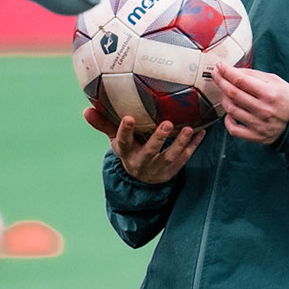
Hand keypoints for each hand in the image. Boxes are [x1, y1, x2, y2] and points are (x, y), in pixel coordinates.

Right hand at [86, 109, 202, 182]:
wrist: (142, 178)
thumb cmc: (129, 150)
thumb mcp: (115, 140)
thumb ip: (103, 124)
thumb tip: (86, 110)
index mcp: (126, 151)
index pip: (123, 141)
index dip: (125, 131)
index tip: (127, 118)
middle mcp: (142, 161)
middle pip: (150, 151)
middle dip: (159, 138)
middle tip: (167, 123)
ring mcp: (159, 166)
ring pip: (170, 156)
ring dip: (180, 143)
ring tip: (189, 129)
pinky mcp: (173, 169)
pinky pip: (185, 157)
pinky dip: (193, 145)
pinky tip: (202, 132)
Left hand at [213, 64, 288, 145]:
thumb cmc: (287, 99)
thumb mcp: (275, 81)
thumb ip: (254, 75)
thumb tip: (234, 71)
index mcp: (269, 93)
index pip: (240, 80)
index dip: (226, 71)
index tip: (220, 66)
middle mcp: (263, 109)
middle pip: (232, 93)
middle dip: (220, 81)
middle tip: (216, 74)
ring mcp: (258, 124)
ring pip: (231, 109)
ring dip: (224, 98)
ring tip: (226, 92)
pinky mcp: (256, 136)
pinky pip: (233, 129)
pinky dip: (227, 120)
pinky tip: (230, 113)